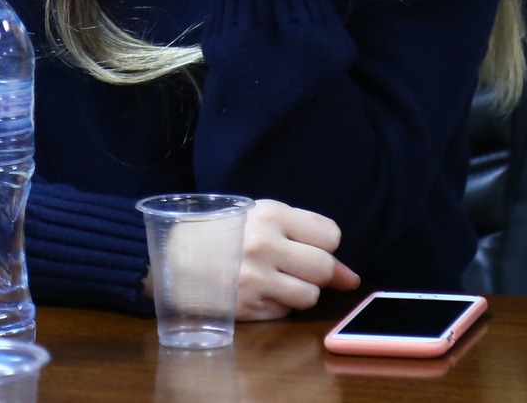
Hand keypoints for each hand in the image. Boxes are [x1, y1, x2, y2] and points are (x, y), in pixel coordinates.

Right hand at [237, 198, 360, 319]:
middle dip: (317, 271)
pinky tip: (258, 291)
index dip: (324, 243)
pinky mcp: (247, 306)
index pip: (331, 235)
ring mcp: (255, 279)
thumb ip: (307, 239)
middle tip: (294, 265)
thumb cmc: (226, 231)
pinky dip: (278, 304)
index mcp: (271, 215)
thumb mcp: (264, 220)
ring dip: (300, 291)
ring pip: (310, 296)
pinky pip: (285, 312)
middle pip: (325, 268)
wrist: (175, 255)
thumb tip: (351, 278)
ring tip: (275, 278)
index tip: (308, 244)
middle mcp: (264, 246)